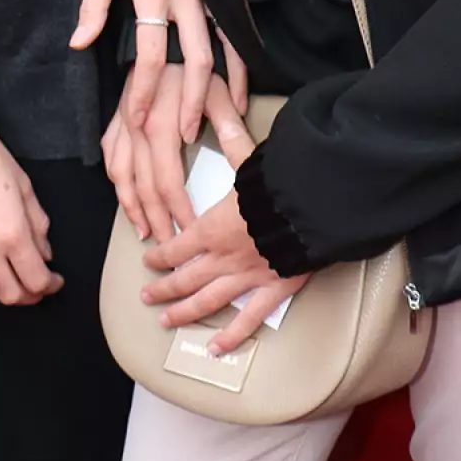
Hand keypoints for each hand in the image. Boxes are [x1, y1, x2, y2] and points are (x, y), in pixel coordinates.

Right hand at [0, 132, 61, 306]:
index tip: (53, 280)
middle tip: (33, 285)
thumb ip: (37, 222)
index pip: (36, 280)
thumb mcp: (23, 184)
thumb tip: (44, 251)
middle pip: (9, 295)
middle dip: (28, 295)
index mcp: (11, 233)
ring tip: (3, 278)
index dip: (49, 285)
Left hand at [70, 0, 246, 141]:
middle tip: (184, 136)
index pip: (151, 53)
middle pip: (194, 59)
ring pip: (225, 46)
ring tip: (224, 118)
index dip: (145, 91)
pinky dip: (241, 55)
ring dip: (224, 86)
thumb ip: (94, 3)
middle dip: (190, 102)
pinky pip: (235, 25)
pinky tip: (242, 79)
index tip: (139, 120)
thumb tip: (79, 43)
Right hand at [103, 65, 250, 246]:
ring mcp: (122, 126)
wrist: (157, 33)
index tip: (192, 232)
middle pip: (144, 188)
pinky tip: (125, 197)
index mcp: (161, 126)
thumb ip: (227, 124)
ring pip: (123, 178)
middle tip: (170, 247)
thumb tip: (243, 156)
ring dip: (133, 208)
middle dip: (158, 220)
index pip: (168, 183)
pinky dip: (117, 182)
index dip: (179, 212)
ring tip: (145, 231)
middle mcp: (136, 131)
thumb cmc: (190, 61)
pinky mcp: (115, 120)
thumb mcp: (215, 87)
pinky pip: (111, 157)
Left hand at [141, 145, 309, 354]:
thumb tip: (220, 113)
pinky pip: (248, 319)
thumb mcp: (250, 159)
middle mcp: (223, 257)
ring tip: (166, 322)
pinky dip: (231, 336)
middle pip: (185, 278)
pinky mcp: (272, 291)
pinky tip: (215, 348)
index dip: (159, 256)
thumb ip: (231, 141)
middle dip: (163, 288)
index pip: (177, 245)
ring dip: (183, 313)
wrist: (313, 209)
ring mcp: (246, 277)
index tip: (148, 261)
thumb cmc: (281, 184)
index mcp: (212, 227)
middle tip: (147, 297)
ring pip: (207, 301)